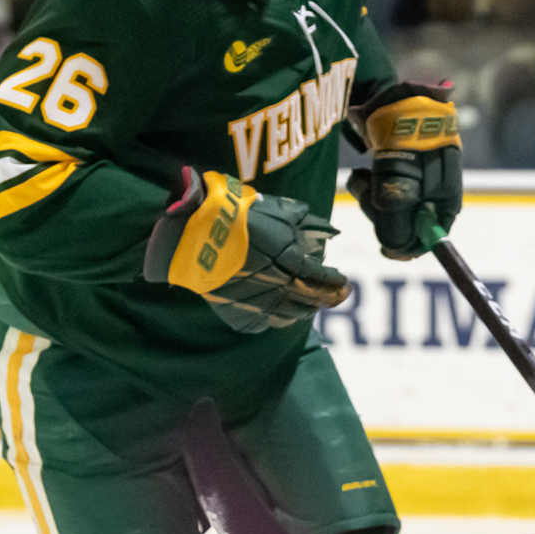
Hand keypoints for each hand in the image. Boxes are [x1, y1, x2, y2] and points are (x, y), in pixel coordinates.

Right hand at [144, 167, 348, 333]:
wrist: (192, 234)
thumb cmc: (234, 216)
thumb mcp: (274, 211)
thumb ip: (301, 221)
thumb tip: (327, 229)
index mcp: (289, 260)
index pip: (320, 276)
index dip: (335, 281)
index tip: (343, 281)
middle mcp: (277, 285)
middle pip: (311, 299)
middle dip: (329, 298)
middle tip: (338, 296)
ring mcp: (257, 302)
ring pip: (292, 315)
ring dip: (306, 309)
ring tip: (313, 304)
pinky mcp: (238, 314)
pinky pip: (266, 322)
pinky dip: (278, 318)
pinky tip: (283, 312)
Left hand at [346, 81, 462, 259]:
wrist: (384, 89)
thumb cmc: (401, 134)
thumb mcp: (399, 182)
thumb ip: (398, 217)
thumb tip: (395, 249)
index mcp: (448, 189)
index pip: (437, 230)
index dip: (413, 242)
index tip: (388, 248)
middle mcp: (436, 183)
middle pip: (412, 220)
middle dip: (386, 218)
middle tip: (369, 202)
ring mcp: (416, 172)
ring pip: (393, 205)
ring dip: (372, 200)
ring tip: (362, 180)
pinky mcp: (395, 162)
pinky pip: (382, 188)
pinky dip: (368, 186)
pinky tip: (362, 173)